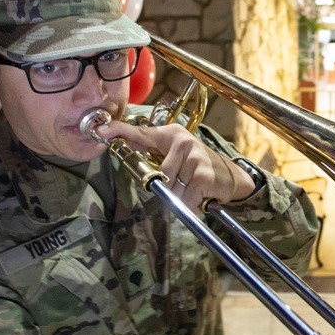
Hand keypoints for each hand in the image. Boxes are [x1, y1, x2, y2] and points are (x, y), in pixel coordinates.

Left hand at [96, 120, 256, 209]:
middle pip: (158, 177)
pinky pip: (186, 199)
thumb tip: (129, 153)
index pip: (141, 133)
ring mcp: (194, 157)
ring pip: (172, 190)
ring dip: (182, 197)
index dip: (120, 131)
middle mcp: (182, 142)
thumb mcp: (177, 157)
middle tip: (184, 184)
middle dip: (168, 189)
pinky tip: (202, 195)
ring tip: (194, 188)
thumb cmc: (199, 168)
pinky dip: (193, 204)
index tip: (102, 130)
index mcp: (171, 135)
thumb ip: (155, 157)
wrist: (232, 177)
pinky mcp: (203, 174)